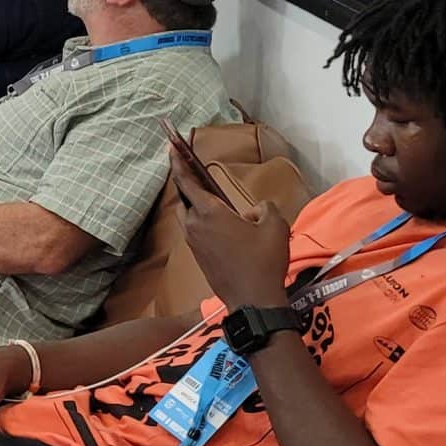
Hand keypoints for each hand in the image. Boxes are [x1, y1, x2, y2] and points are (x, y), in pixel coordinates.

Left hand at [171, 144, 292, 310]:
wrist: (253, 300)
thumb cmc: (264, 261)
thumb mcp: (275, 225)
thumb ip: (264, 208)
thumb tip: (251, 211)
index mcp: (209, 213)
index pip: (186, 181)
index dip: (177, 162)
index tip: (170, 145)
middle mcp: (194, 225)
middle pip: (185, 197)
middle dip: (188, 182)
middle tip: (194, 169)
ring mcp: (193, 242)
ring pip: (188, 215)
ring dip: (196, 204)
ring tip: (213, 199)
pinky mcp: (198, 256)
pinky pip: (195, 230)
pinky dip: (203, 221)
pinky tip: (222, 225)